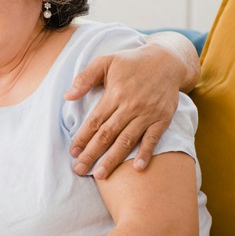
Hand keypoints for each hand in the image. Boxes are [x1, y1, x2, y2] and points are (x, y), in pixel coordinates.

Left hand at [65, 43, 178, 178]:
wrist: (167, 60)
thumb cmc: (131, 62)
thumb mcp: (106, 61)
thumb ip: (85, 78)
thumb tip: (67, 96)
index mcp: (115, 94)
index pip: (95, 121)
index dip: (82, 138)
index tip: (73, 152)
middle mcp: (130, 106)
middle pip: (107, 135)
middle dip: (92, 153)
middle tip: (79, 170)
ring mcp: (148, 114)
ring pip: (127, 140)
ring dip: (113, 159)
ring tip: (100, 175)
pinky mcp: (163, 119)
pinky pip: (153, 139)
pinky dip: (146, 153)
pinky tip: (137, 168)